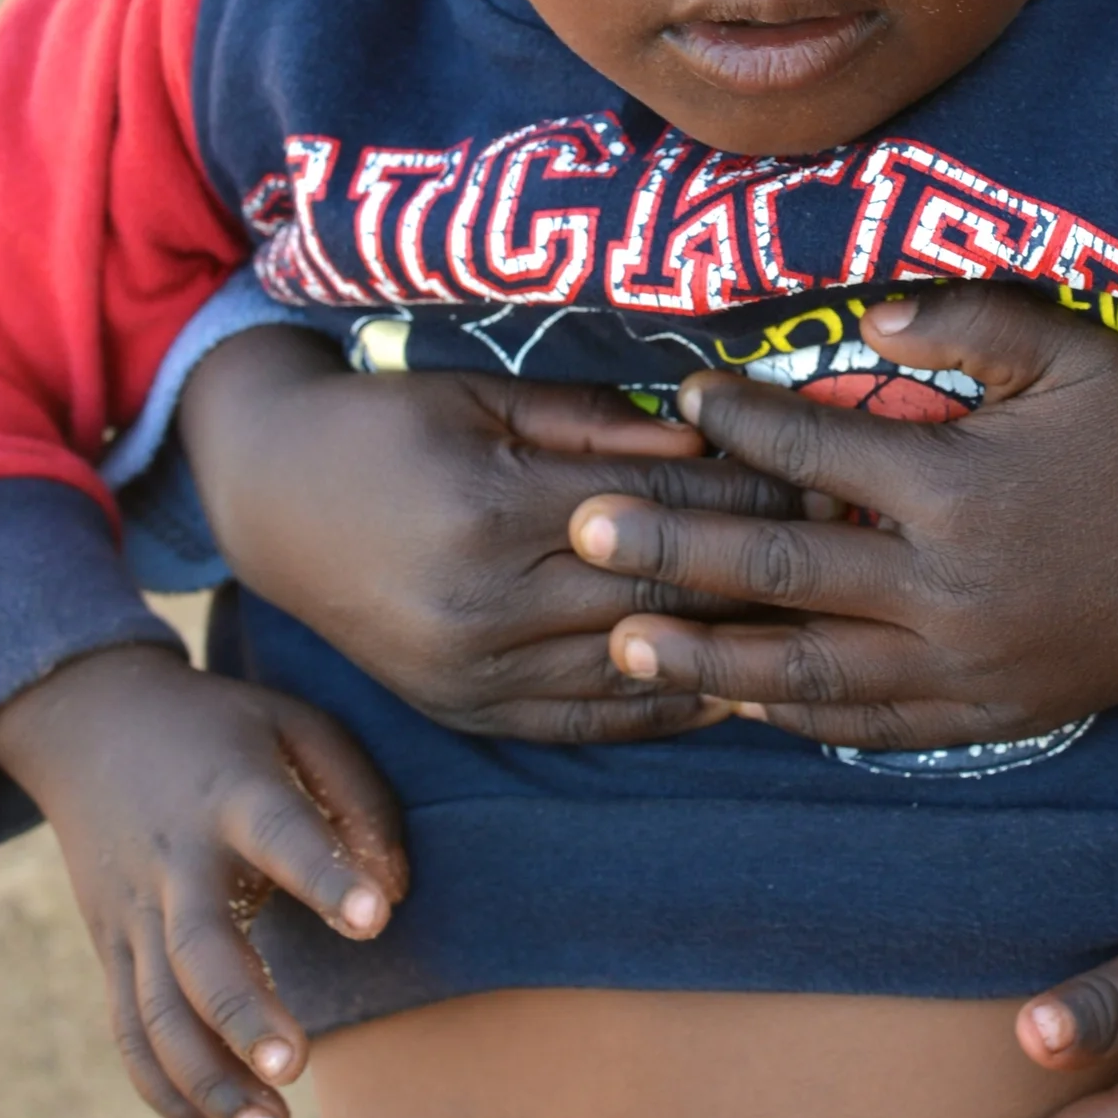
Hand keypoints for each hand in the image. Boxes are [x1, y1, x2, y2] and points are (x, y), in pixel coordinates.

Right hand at [0, 642, 405, 1117]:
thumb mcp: (299, 725)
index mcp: (232, 794)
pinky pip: (129, 1030)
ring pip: (157, 1012)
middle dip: (244, 1016)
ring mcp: (133, 913)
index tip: (373, 920)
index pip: (280, 834)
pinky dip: (163, 1088)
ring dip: (209, 1081)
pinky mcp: (110, 948)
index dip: (323, 874)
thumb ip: (359, 799)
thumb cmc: (226, 729)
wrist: (89, 722)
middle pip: (199, 951)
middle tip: (297, 1070)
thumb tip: (392, 894)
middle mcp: (176, 862)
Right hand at [181, 326, 810, 741]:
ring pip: (636, 666)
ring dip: (732, 646)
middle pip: (659, 593)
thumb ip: (596, 424)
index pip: (655, 509)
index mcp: (489, 510)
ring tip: (819, 620)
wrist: (270, 502)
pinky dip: (667, 706)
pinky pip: (589, 720)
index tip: (823, 471)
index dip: (747, 492)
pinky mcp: (467, 712)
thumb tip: (709, 434)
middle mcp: (481, 604)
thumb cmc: (388, 425)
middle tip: (846, 543)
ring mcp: (472, 672)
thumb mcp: (484, 397)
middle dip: (760, 567)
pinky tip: (733, 685)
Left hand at [572, 286, 1117, 747]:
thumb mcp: (1065, 349)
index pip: (816, 450)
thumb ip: (958, 321)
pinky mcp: (993, 712)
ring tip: (620, 647)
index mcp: (959, 486)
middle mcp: (952, 587)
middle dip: (671, 553)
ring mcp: (969, 664)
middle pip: (781, 572)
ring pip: (809, 674)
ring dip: (709, 659)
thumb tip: (859, 314)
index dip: (740, 422)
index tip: (678, 398)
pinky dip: (796, 715)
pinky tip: (735, 702)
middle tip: (579, 536)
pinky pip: (872, 725)